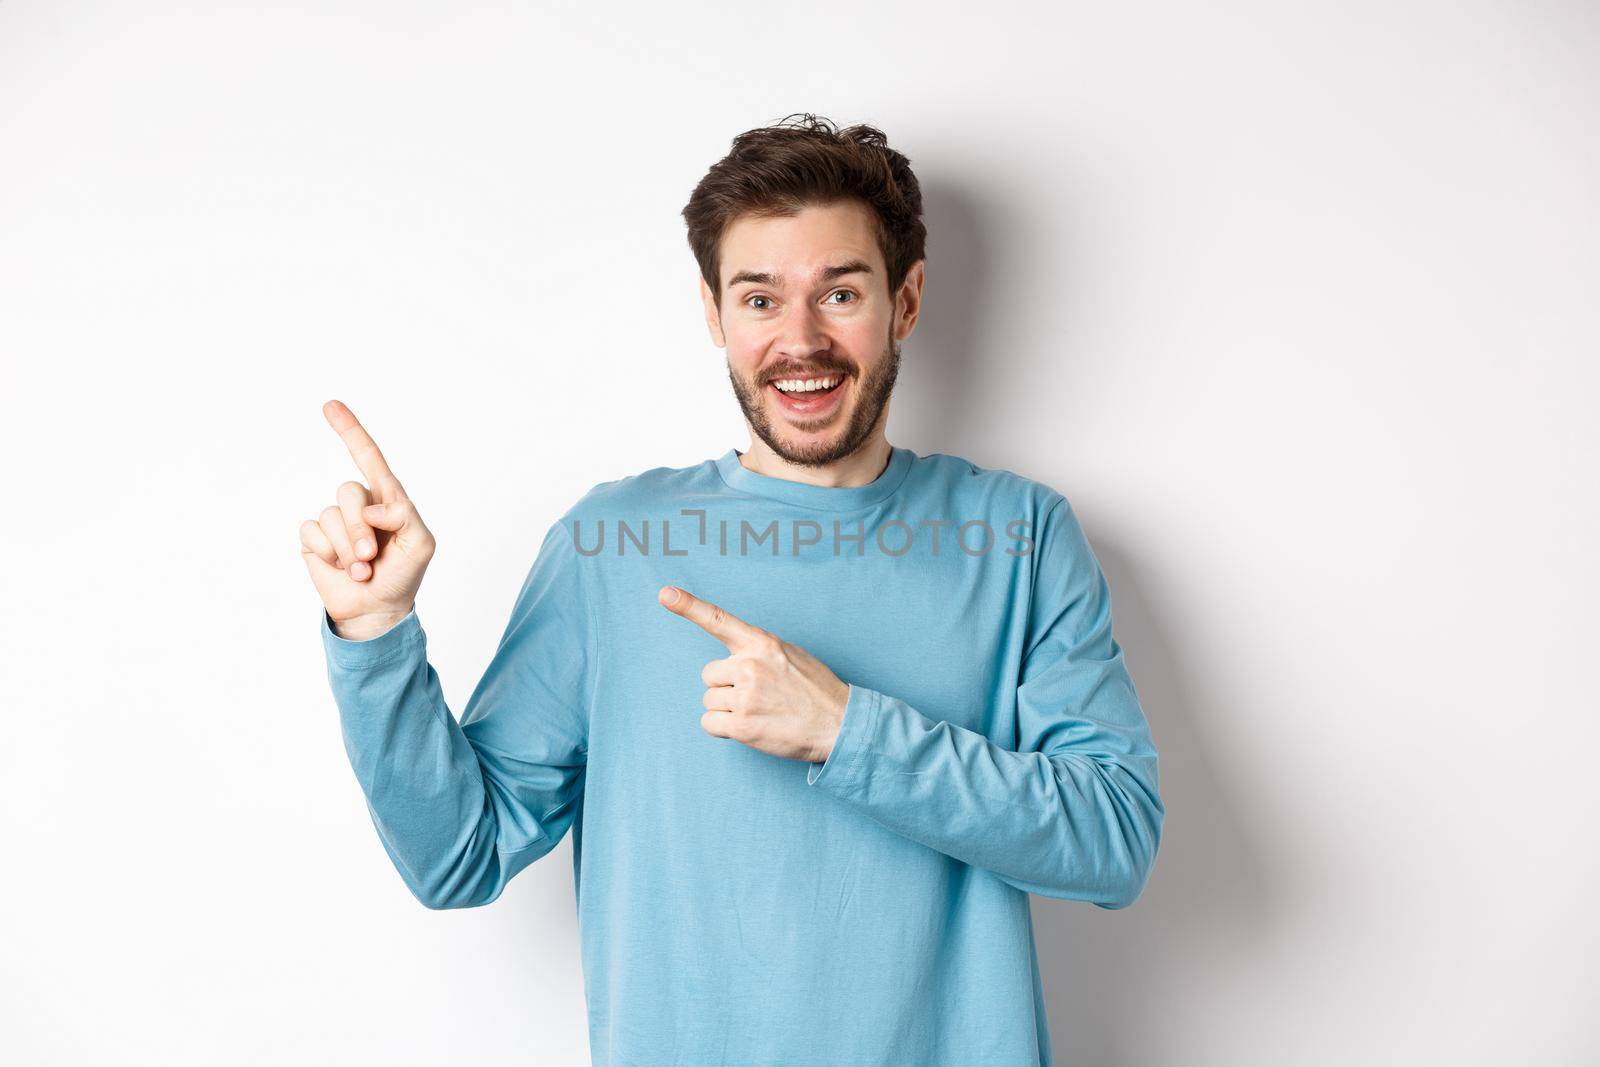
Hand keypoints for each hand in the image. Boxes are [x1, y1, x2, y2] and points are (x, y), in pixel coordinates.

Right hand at [299, 400, 436, 636]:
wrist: (377, 610)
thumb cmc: (403, 575)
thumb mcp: (421, 544)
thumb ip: (405, 515)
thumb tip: (372, 506)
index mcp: (387, 499)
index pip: (369, 458)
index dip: (350, 431)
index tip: (330, 405)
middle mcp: (359, 505)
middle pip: (348, 491)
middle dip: (359, 529)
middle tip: (371, 557)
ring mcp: (335, 521)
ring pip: (330, 516)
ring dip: (346, 549)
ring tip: (361, 569)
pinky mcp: (315, 540)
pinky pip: (311, 532)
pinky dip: (327, 554)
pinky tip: (339, 568)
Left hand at [659, 586, 849, 763]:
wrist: (838, 724)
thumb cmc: (814, 689)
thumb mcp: (789, 655)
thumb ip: (757, 652)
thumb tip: (731, 659)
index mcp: (762, 643)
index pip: (718, 620)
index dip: (689, 606)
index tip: (666, 594)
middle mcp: (750, 666)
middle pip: (709, 674)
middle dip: (725, 686)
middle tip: (756, 695)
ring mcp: (745, 696)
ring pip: (709, 700)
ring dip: (727, 709)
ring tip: (759, 711)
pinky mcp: (742, 726)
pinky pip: (709, 723)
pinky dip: (723, 728)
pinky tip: (748, 727)